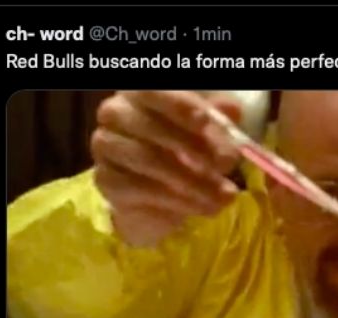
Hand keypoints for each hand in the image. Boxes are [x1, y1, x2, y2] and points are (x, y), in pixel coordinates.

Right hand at [91, 90, 243, 246]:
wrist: (159, 196)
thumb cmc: (184, 150)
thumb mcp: (207, 132)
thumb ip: (217, 119)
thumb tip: (232, 110)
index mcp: (139, 93)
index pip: (152, 91)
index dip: (179, 104)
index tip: (205, 121)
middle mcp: (115, 113)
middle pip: (151, 127)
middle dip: (195, 147)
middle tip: (227, 164)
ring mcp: (106, 146)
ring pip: (149, 160)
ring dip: (193, 180)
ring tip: (225, 194)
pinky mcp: (105, 180)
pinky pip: (142, 190)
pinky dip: (178, 200)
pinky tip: (202, 206)